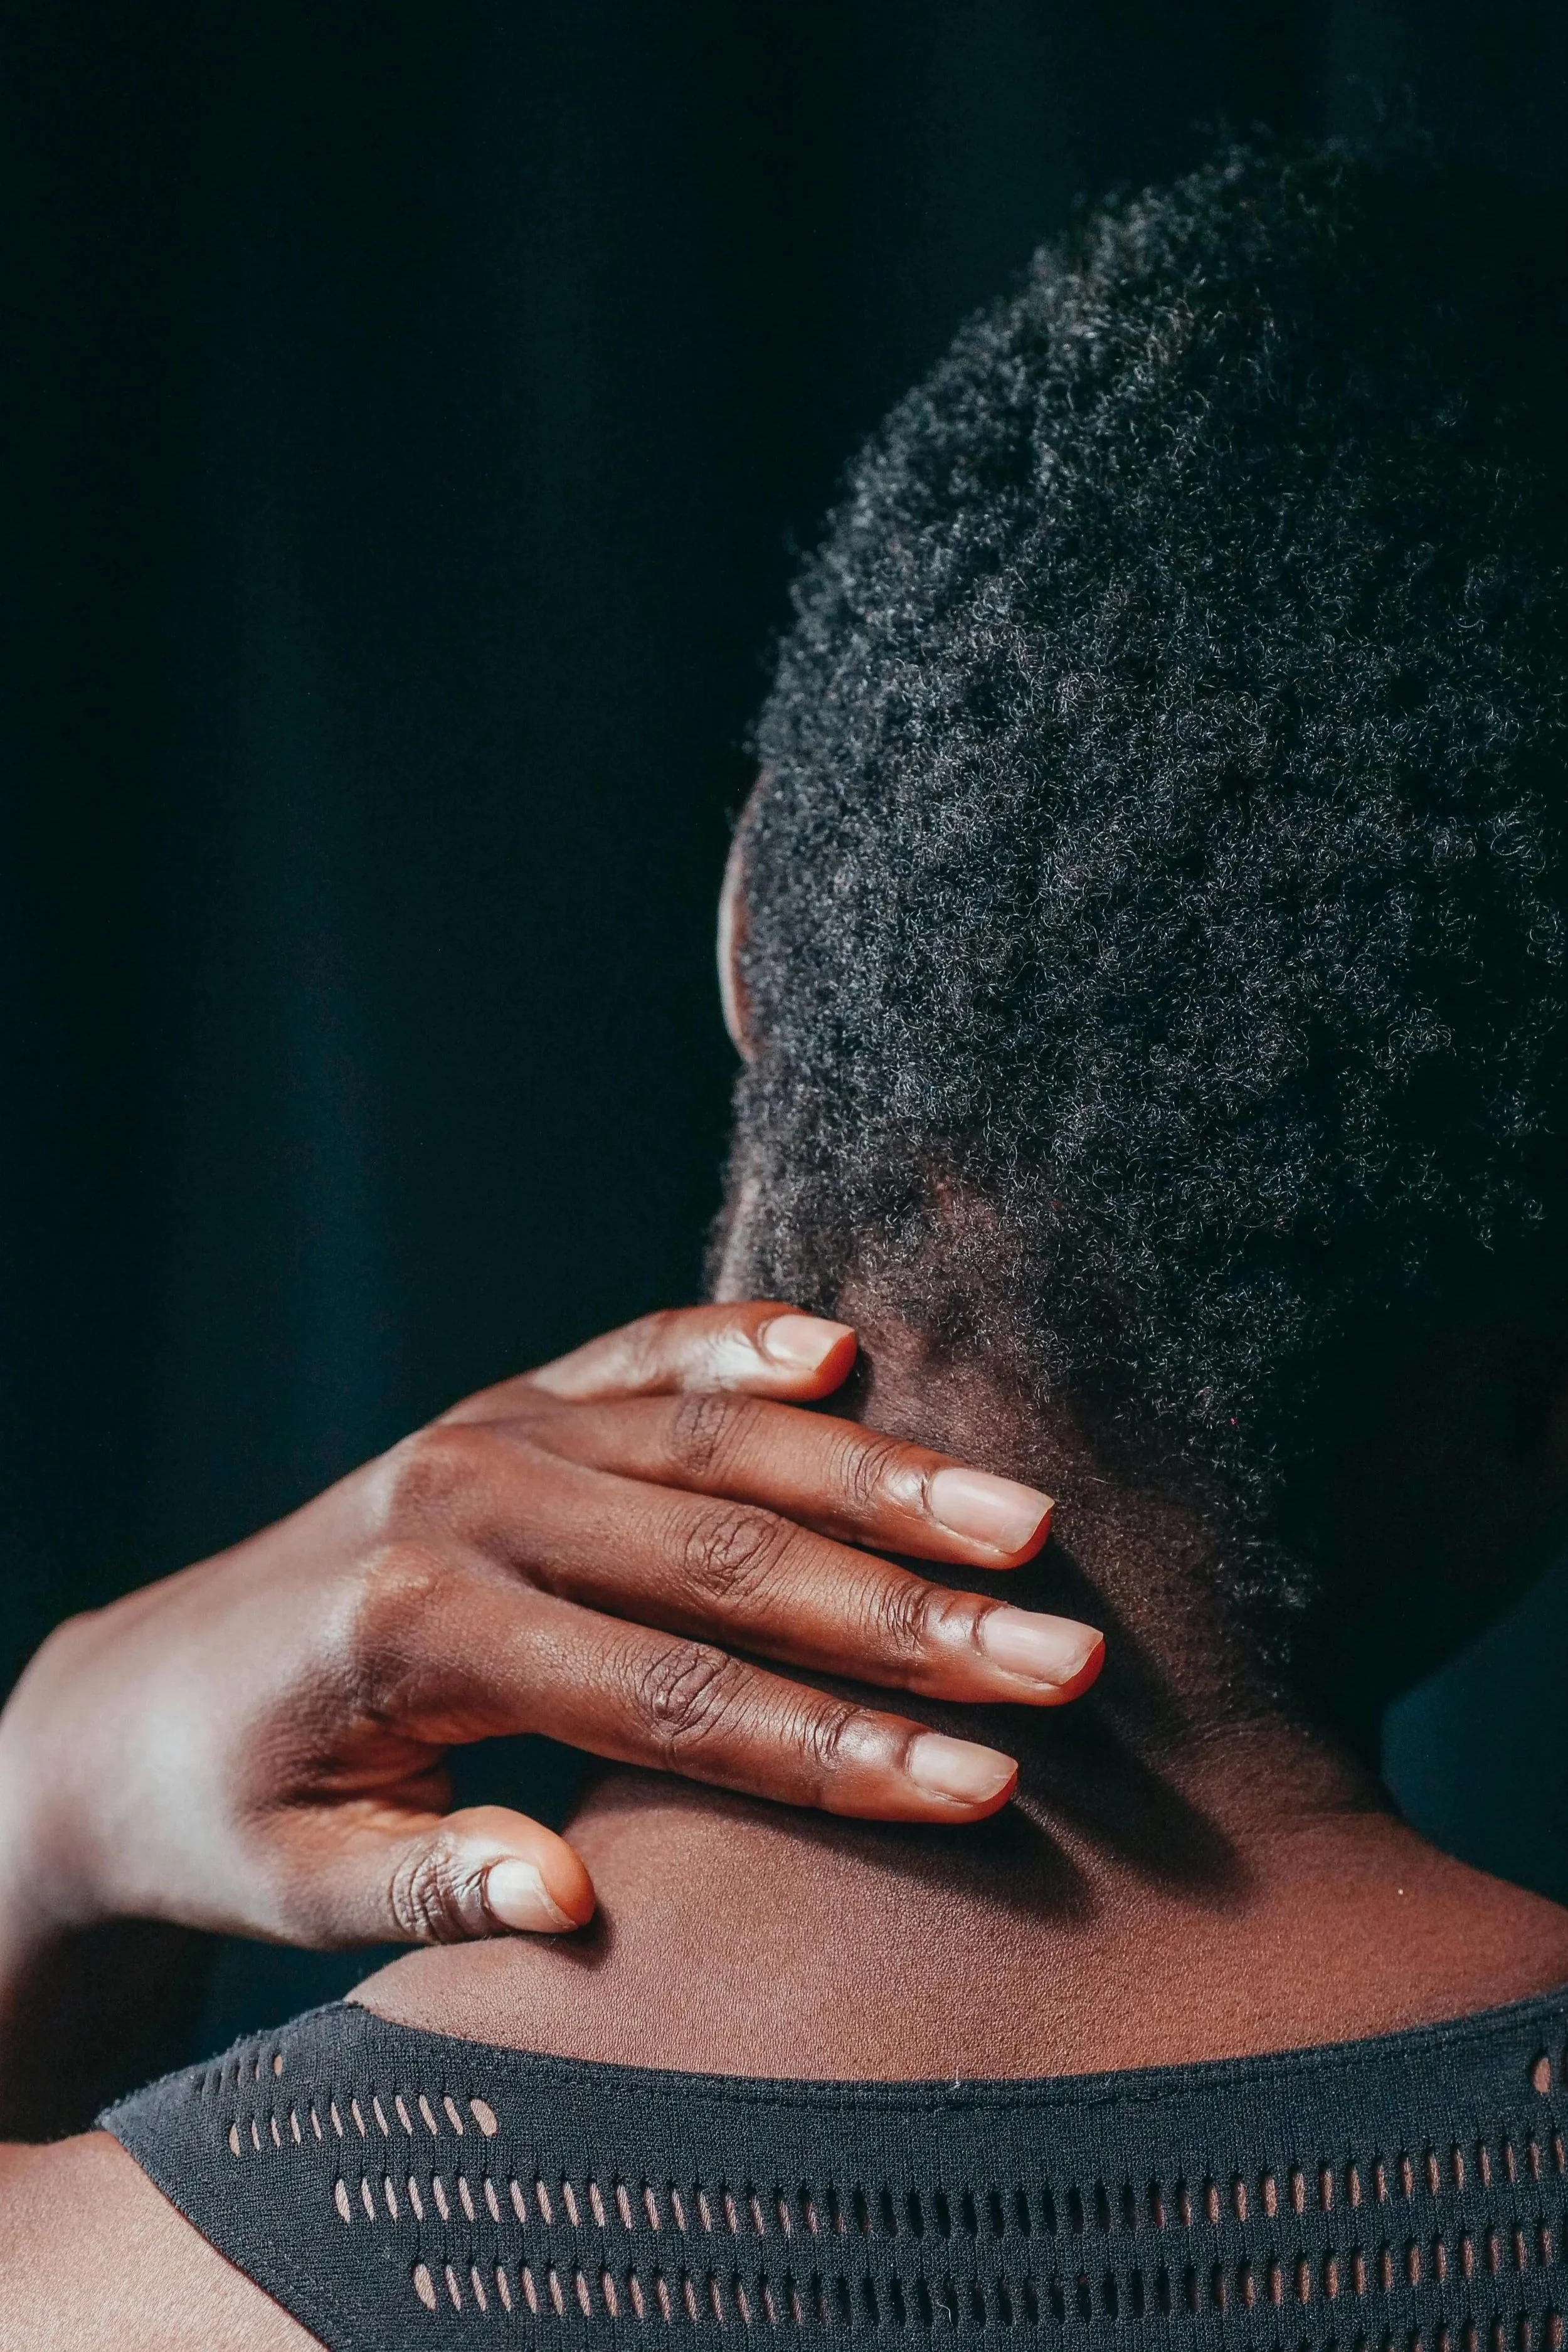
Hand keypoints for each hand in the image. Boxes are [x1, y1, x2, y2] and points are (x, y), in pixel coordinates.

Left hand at [0, 1302, 1098, 1970]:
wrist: (132, 1694)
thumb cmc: (227, 1812)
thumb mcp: (293, 1886)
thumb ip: (427, 1886)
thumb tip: (572, 1906)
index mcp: (420, 1630)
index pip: (673, 1698)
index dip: (834, 1751)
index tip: (982, 1782)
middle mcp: (465, 1499)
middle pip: (726, 1557)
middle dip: (908, 1617)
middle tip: (1063, 1653)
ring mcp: (490, 1429)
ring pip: (714, 1442)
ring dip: (879, 1479)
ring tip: (1025, 1514)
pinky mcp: (507, 1399)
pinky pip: (640, 1351)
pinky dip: (743, 1340)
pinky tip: (847, 1344)